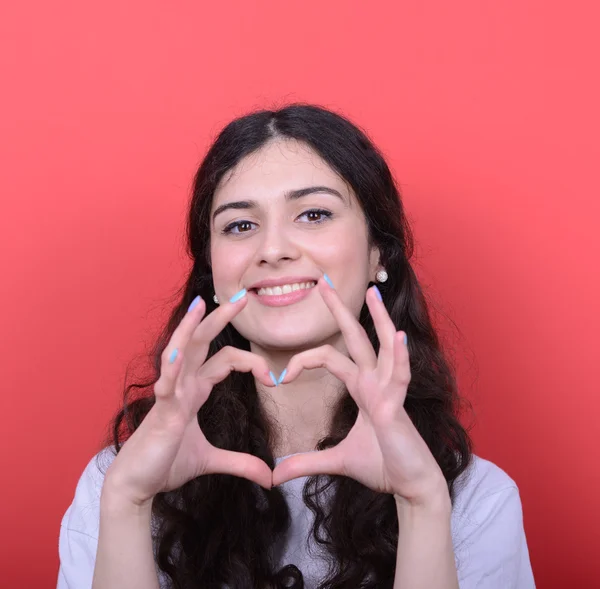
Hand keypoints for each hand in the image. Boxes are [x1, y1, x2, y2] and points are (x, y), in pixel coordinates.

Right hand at [104, 293, 274, 507]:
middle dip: (221, 319)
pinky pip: (164, 386)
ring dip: (189, 329)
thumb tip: (269, 477)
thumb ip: (240, 463)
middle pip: (202, 343)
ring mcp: (170, 396)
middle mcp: (182, 386)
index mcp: (194, 390)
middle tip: (243, 298)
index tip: (274, 379)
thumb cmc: (166, 465)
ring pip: (180, 353)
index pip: (225, 360)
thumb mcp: (211, 461)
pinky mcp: (160, 413)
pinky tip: (177, 356)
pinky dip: (170, 371)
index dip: (251, 361)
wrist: (137, 487)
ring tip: (201, 305)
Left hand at [272, 278, 447, 506]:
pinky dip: (400, 357)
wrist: (410, 487)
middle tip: (324, 284)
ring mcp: (389, 391)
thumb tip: (275, 474)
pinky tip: (398, 336)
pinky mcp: (398, 407)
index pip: (330, 358)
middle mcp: (375, 382)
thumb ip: (306, 462)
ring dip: (379, 319)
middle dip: (340, 310)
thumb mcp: (336, 461)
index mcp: (362, 388)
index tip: (282, 376)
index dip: (304, 359)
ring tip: (372, 294)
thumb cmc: (381, 466)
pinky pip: (400, 377)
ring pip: (383, 347)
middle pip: (356, 338)